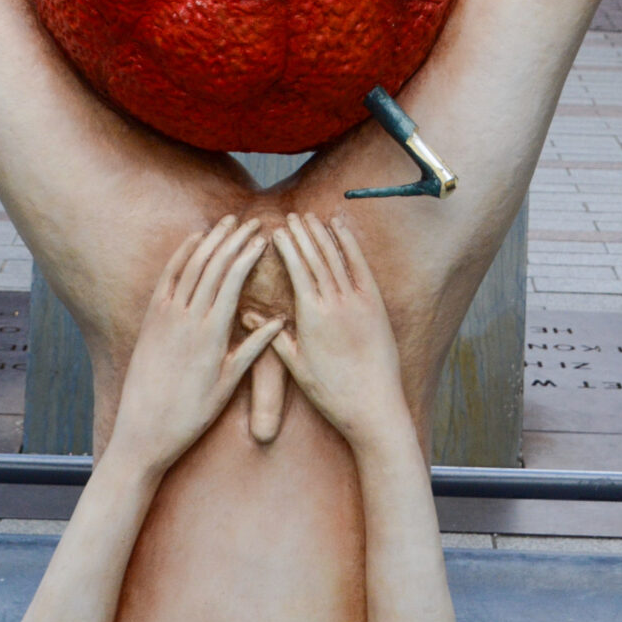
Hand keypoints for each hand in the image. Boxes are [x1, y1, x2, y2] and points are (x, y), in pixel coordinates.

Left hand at [107, 218, 280, 473]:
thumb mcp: (228, 383)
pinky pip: (167, 278)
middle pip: (213, 266)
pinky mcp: (150, 320)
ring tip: (227, 222)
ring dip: (210, 241)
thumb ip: (253, 348)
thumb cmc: (191, 414)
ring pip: (190, 266)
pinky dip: (181, 256)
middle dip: (234, 240)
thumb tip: (279, 320)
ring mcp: (165, 316)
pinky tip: (194, 240)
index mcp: (211, 333)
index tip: (264, 237)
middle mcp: (187, 318)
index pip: (233, 281)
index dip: (248, 255)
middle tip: (252, 221)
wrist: (144, 431)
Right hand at [270, 214, 408, 445]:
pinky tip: (341, 228)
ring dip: (323, 235)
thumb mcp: (296, 366)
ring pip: (337, 258)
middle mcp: (335, 303)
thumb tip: (246, 316)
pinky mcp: (375, 304)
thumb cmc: (331, 392)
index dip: (287, 248)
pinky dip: (350, 244)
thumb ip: (272, 337)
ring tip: (310, 218)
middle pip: (316, 259)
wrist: (372, 405)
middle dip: (302, 235)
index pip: (297, 271)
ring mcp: (358, 301)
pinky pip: (361, 266)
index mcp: (311, 316)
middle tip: (290, 217)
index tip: (276, 231)